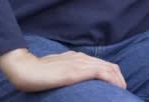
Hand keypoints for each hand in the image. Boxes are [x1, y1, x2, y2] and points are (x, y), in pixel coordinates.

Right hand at [0, 48, 126, 92]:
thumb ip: (67, 71)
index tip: (117, 85)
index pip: (101, 63)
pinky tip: (116, 87)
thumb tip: (70, 79)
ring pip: (108, 68)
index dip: (112, 74)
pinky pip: (100, 72)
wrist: (25, 68)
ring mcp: (79, 63)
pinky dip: (112, 79)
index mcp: (77, 57)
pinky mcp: (76, 71)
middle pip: (108, 65)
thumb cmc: (37, 71)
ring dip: (118, 79)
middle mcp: (81, 58)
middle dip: (119, 77)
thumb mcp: (56, 69)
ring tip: (122, 90)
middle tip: (123, 89)